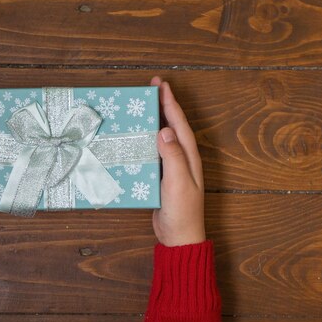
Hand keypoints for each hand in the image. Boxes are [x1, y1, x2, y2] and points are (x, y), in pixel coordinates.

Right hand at [151, 76, 205, 246]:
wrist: (178, 237)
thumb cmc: (182, 211)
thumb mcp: (178, 182)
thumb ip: (173, 157)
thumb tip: (165, 130)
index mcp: (189, 156)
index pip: (178, 123)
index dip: (169, 102)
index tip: (160, 84)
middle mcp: (181, 158)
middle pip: (171, 125)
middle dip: (162, 105)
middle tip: (149, 88)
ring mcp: (171, 168)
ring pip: (161, 138)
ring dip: (152, 122)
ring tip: (140, 107)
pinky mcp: (160, 177)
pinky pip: (152, 154)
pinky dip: (144, 142)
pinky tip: (133, 139)